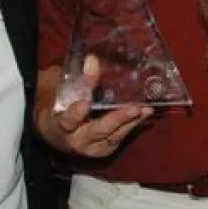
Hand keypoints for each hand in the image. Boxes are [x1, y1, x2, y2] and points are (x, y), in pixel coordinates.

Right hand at [36, 56, 153, 157]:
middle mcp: (78, 140)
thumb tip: (93, 60)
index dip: (76, 114)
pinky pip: (121, 137)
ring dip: (131, 122)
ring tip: (146, 109)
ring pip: (114, 135)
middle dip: (117, 119)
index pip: (68, 120)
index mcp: (62, 125)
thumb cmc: (62, 108)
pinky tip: (144, 114)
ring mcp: (94, 147)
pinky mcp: (107, 148)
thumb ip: (78, 79)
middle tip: (134, 108)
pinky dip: (133, 125)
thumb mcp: (65, 93)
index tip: (85, 104)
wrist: (62, 135)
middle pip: (98, 130)